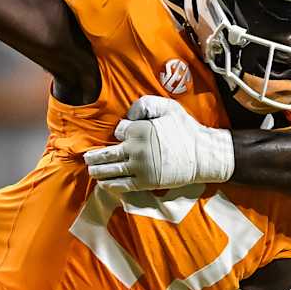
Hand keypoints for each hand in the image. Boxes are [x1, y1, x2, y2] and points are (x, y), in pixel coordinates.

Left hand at [84, 96, 234, 190]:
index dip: (119, 132)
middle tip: (87, 157)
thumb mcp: (167, 107)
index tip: (122, 135)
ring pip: (110, 170)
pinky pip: (122, 185)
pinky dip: (110, 185)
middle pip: (107, 154)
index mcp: (139, 130)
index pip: (118, 132)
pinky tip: (103, 183)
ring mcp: (139, 167)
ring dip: (98, 171)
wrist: (202, 155)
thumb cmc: (186, 129)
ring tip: (92, 170)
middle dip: (94, 156)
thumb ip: (144, 104)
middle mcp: (135, 149)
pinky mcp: (145, 182)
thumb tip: (127, 115)